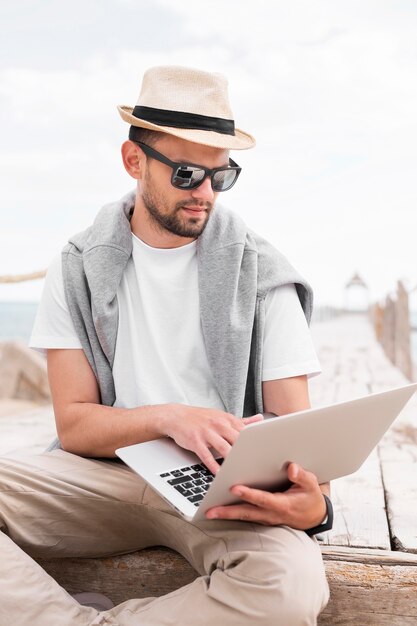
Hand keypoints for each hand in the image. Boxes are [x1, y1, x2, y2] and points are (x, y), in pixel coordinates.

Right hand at [160, 405, 262, 473]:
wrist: (176, 416)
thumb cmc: (200, 418)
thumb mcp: (221, 416)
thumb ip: (242, 420)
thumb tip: (260, 419)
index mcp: (227, 419)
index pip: (247, 432)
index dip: (256, 444)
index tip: (265, 455)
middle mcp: (219, 424)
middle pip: (238, 440)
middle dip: (247, 453)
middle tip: (257, 467)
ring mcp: (207, 433)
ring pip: (224, 448)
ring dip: (233, 461)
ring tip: (241, 472)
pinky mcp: (196, 441)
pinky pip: (207, 456)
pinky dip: (214, 466)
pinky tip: (220, 474)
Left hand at [205, 462, 326, 528]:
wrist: (314, 516)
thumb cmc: (310, 498)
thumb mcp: (312, 486)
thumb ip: (302, 476)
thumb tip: (292, 467)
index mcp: (283, 505)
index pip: (263, 499)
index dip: (249, 494)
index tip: (234, 488)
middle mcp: (271, 514)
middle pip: (247, 513)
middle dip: (227, 512)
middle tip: (210, 511)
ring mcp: (265, 518)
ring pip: (243, 516)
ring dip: (226, 514)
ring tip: (208, 511)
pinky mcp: (262, 517)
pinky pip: (245, 516)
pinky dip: (232, 514)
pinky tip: (219, 510)